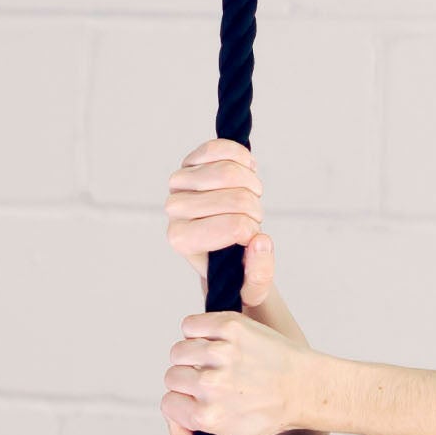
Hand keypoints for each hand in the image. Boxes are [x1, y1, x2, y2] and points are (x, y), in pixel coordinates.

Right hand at [161, 311, 312, 434]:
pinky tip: (216, 342)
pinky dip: (198, 330)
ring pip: (180, 350)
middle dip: (187, 379)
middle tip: (210, 381)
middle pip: (172, 376)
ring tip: (214, 363)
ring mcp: (222, 354)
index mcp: (208, 416)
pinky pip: (192, 325)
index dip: (182, 402)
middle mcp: (212, 385)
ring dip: (192, 355)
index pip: (168, 403)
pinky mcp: (231, 328)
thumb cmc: (269, 416)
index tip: (197, 399)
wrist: (304, 387)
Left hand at [165, 138, 274, 309]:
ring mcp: (179, 182)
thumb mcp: (252, 286)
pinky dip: (244, 159)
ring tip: (250, 199)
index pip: (234, 226)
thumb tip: (261, 241)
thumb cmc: (234, 268)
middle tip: (253, 218)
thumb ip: (259, 273)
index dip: (254, 231)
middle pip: (237, 197)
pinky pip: (222, 148)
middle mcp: (174, 209)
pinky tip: (247, 173)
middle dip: (255, 209)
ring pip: (231, 171)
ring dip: (252, 186)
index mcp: (183, 240)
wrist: (222, 244)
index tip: (250, 240)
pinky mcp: (190, 161)